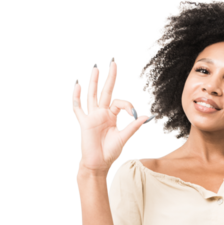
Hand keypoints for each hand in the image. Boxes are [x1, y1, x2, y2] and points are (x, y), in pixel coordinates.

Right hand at [72, 57, 151, 173]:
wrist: (98, 164)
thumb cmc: (110, 152)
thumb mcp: (124, 138)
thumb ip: (133, 127)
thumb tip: (147, 116)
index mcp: (112, 115)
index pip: (121, 102)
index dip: (129, 106)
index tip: (135, 116)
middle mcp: (102, 113)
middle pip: (106, 91)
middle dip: (110, 76)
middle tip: (113, 60)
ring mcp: (92, 116)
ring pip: (92, 95)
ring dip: (94, 81)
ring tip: (96, 67)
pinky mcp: (84, 123)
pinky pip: (78, 108)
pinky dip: (77, 97)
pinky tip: (77, 85)